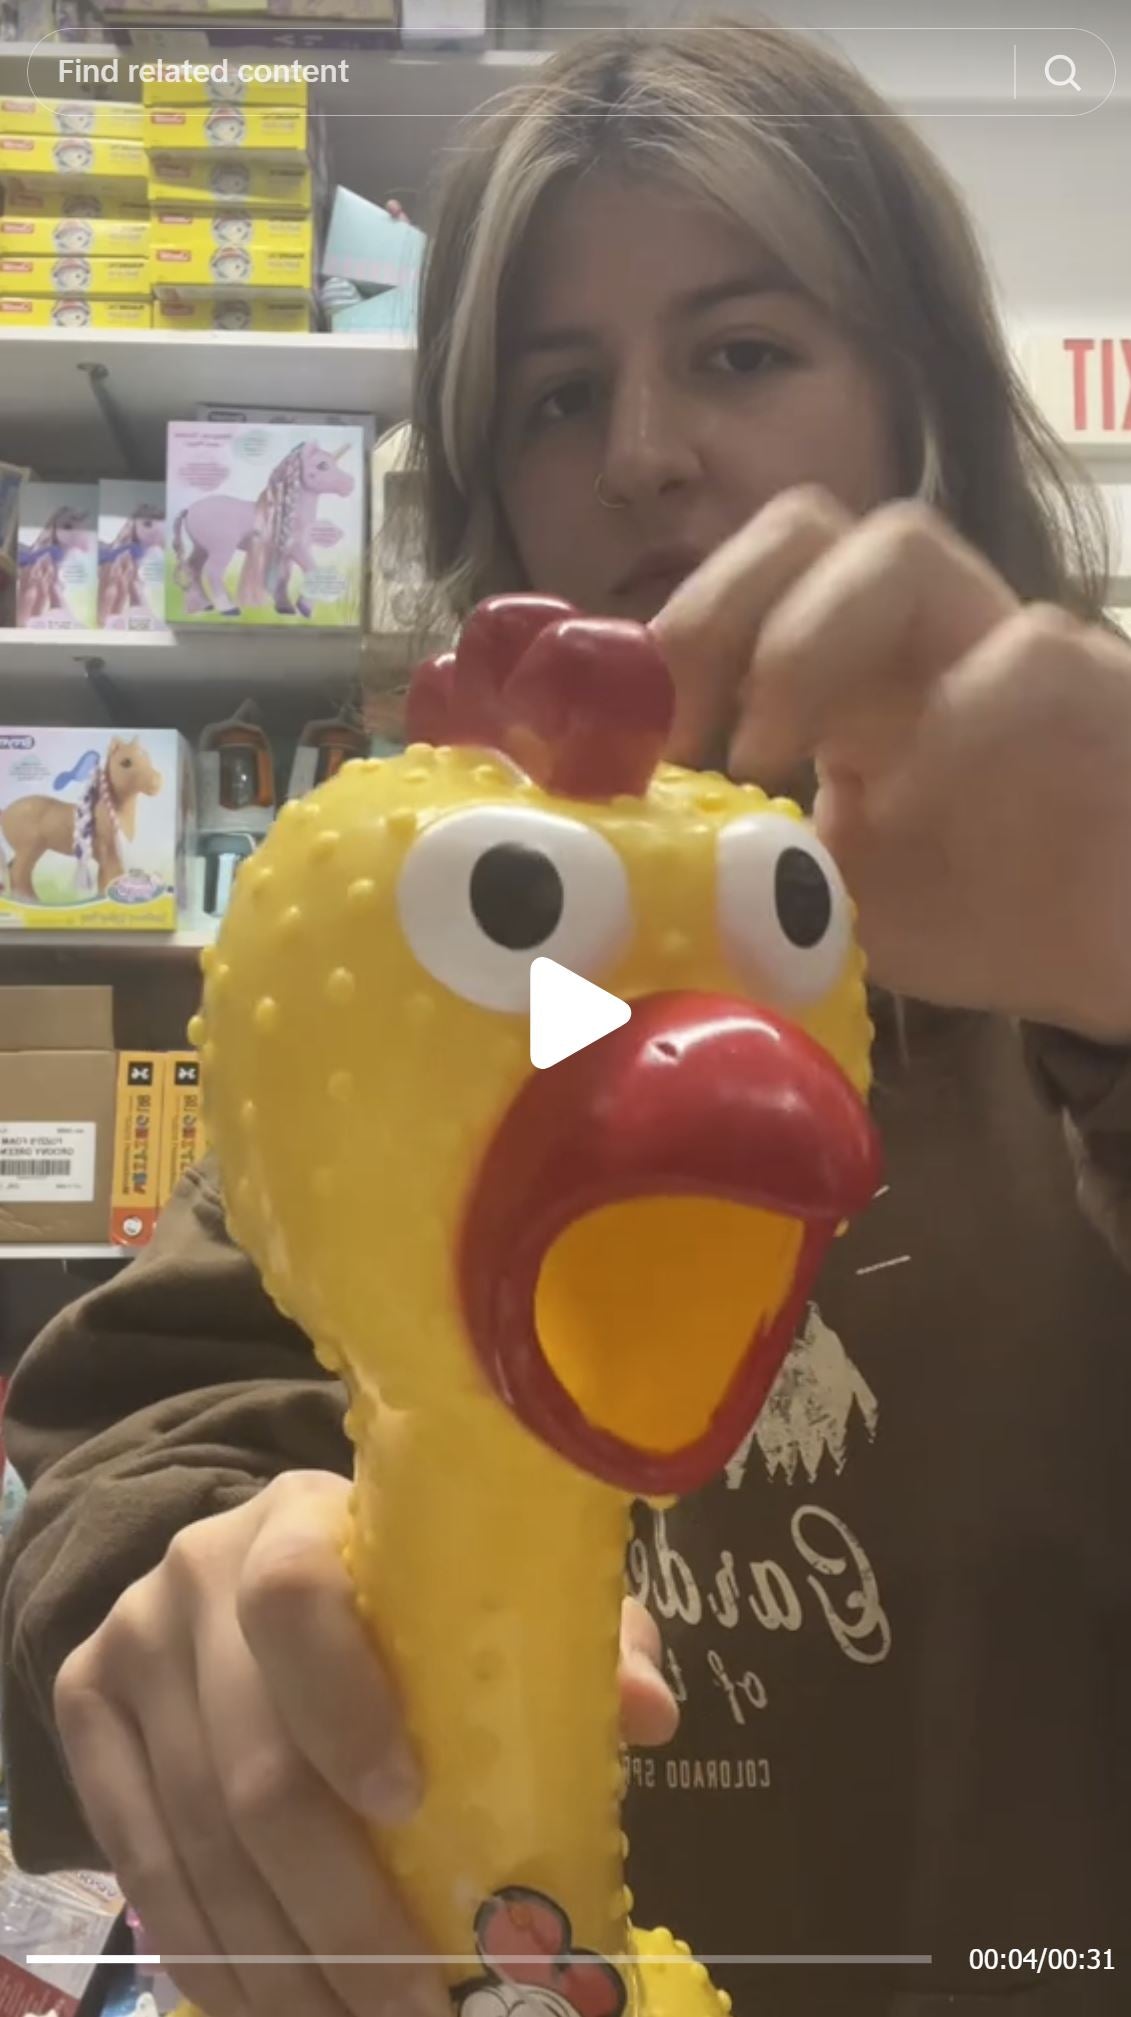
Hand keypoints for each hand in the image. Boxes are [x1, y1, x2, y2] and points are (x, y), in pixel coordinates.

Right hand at [55, 1477, 676, 2016]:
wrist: (240, 1567)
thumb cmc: (397, 1590)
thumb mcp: (485, 1591)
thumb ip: (574, 1641)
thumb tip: (649, 1713)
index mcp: (303, 1519)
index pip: (298, 1596)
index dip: (344, 1704)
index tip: (411, 1801)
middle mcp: (195, 1573)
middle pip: (248, 1762)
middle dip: (336, 1907)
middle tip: (417, 2002)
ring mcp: (130, 1645)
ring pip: (194, 1840)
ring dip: (280, 1963)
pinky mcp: (84, 1710)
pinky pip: (139, 1863)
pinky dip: (208, 1954)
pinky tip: (271, 2006)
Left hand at [653, 488, 1130, 1040]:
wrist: (1128, 952)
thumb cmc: (987, 910)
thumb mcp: (839, 901)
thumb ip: (749, 869)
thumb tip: (626, 877)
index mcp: (850, 676)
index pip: (748, 587)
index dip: (673, 638)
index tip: (620, 739)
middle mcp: (919, 639)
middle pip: (807, 525)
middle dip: (722, 603)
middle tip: (686, 721)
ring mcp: (1007, 648)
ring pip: (905, 545)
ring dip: (812, 635)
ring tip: (774, 745)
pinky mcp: (1098, 690)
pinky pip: (1022, 657)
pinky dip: (951, 729)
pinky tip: (915, 814)